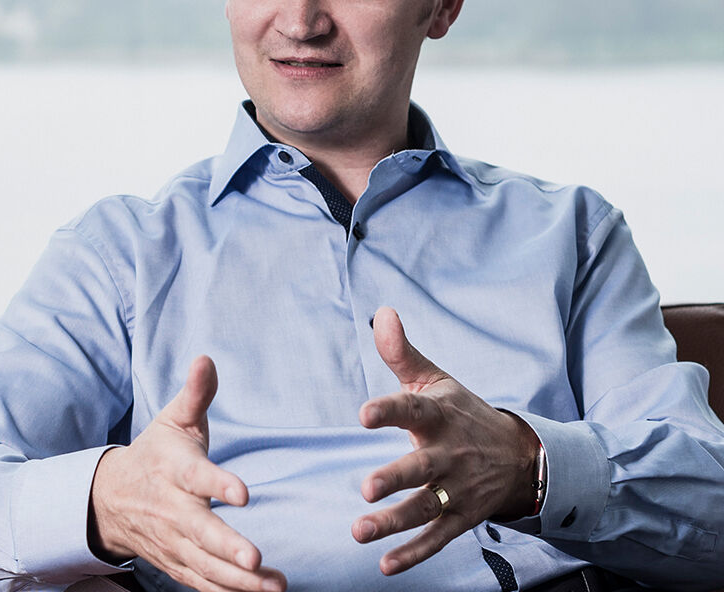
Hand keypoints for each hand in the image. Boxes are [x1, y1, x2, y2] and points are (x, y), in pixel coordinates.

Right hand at [89, 355, 285, 591]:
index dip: (219, 484)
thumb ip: (196, 392)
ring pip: (204, 566)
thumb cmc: (156, 451)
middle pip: (199, 532)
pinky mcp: (177, 562)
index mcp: (175, 470)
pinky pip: (201, 583)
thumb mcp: (174, 417)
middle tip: (255, 560)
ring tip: (275, 587)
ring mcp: (173, 541)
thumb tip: (206, 357)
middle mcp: (173, 509)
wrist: (111, 497)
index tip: (244, 493)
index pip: (197, 477)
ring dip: (237, 581)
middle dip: (226, 548)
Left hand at [351, 307, 538, 574]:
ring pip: (425, 508)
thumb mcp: (436, 378)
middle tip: (366, 487)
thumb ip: (402, 352)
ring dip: (394, 523)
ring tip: (360, 531)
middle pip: (421, 468)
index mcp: (439, 415)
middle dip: (395, 478)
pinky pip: (438, 538)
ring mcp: (457, 489)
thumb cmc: (462, 412)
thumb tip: (381, 311)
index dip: (390, 410)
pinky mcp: (461, 517)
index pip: (414, 408)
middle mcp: (449, 453)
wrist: (518, 454)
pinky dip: (415, 553)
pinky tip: (385, 565)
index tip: (364, 413)